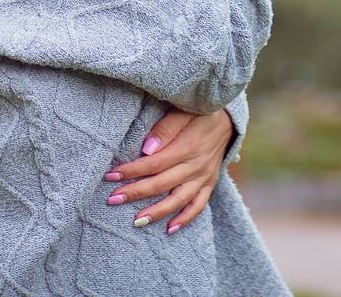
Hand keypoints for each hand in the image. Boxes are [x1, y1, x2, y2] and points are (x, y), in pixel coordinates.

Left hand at [101, 106, 233, 233]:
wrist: (229, 118)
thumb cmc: (200, 111)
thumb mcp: (184, 110)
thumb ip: (166, 129)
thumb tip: (147, 150)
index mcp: (187, 146)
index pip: (154, 163)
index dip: (131, 171)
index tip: (110, 175)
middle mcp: (196, 165)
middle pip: (161, 184)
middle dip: (135, 193)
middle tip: (113, 199)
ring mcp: (204, 177)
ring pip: (178, 200)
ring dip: (156, 212)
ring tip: (136, 221)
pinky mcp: (209, 184)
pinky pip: (198, 205)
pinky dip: (185, 219)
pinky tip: (169, 229)